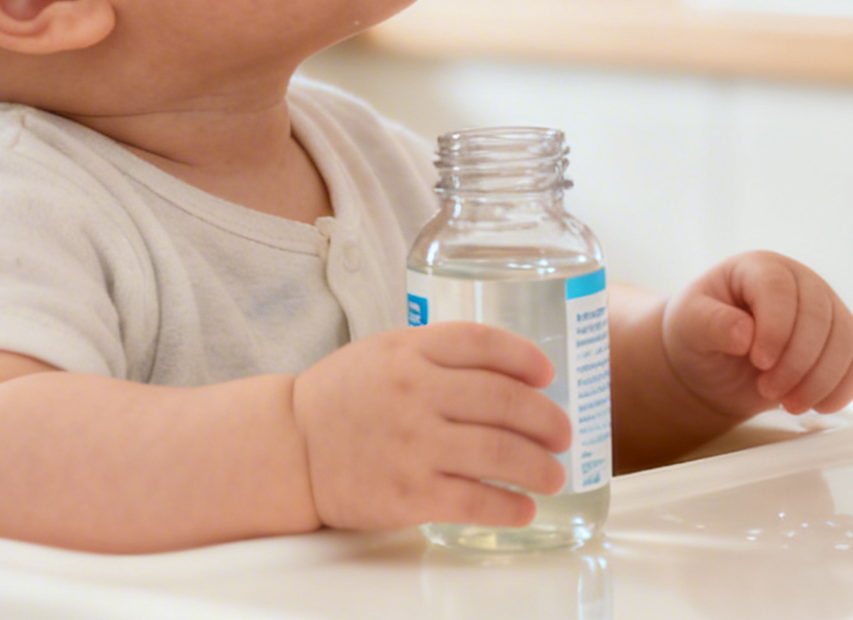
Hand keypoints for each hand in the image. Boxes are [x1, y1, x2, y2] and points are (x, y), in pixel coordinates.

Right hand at [290, 323, 571, 530]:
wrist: (288, 449)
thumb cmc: (340, 399)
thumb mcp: (382, 354)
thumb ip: (435, 355)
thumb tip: (505, 371)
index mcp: (408, 352)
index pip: (482, 343)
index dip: (524, 357)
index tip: (548, 374)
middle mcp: (415, 393)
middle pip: (503, 399)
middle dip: (546, 419)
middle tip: (563, 433)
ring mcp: (414, 444)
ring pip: (499, 451)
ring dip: (539, 465)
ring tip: (554, 474)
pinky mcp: (409, 493)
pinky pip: (475, 499)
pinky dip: (508, 505)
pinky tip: (524, 508)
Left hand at [663, 251, 852, 417]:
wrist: (715, 364)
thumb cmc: (699, 336)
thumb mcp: (689, 325)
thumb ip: (711, 323)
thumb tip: (744, 333)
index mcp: (761, 268)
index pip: (779, 289)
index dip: (775, 327)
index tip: (758, 362)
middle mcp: (801, 282)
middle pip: (819, 316)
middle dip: (797, 362)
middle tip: (768, 391)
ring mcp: (826, 311)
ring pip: (844, 341)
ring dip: (820, 380)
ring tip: (788, 404)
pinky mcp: (839, 342)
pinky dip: (843, 388)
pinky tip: (818, 407)